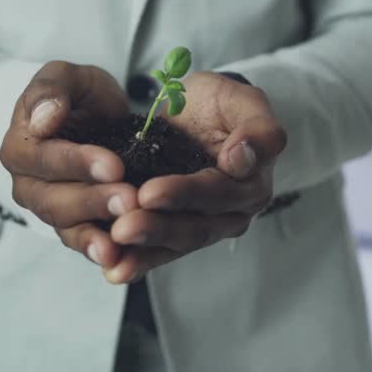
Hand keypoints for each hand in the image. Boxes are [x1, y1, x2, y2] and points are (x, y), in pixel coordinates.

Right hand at [0, 61, 136, 267]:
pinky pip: (84, 244)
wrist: (95, 120)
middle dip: (93, 201)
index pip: (44, 158)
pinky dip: (102, 254)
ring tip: (124, 239)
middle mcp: (28, 185)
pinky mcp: (75, 228)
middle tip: (130, 200)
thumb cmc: (77, 97)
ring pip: (68, 228)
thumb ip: (52, 89)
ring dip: (96, 235)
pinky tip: (122, 261)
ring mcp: (50, 211)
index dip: (77, 163)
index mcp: (20, 148)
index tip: (113, 165)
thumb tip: (42, 120)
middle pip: (54, 200)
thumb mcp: (67, 77)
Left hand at [105, 71, 285, 283]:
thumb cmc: (222, 106)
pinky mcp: (175, 230)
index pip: (217, 193)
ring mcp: (203, 225)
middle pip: (195, 227)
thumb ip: (257, 128)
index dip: (184, 195)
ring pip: (175, 243)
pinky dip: (136, 261)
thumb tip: (242, 159)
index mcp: (251, 184)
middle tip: (122, 227)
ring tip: (114, 248)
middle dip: (156, 229)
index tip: (149, 192)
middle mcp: (230, 213)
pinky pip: (158, 251)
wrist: (197, 111)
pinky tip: (113, 270)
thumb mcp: (244, 101)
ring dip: (143, 250)